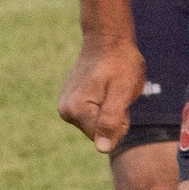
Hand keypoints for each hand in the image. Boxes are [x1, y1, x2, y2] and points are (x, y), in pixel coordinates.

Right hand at [58, 36, 145, 153]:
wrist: (108, 40)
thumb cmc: (120, 63)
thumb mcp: (123, 91)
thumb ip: (112, 120)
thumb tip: (103, 149)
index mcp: (76, 111)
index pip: (105, 138)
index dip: (121, 122)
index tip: (120, 99)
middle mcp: (65, 112)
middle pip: (99, 133)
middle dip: (115, 117)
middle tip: (117, 92)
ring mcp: (65, 107)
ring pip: (97, 125)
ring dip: (110, 110)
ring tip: (111, 88)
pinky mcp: (70, 102)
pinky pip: (93, 115)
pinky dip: (104, 104)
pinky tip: (104, 88)